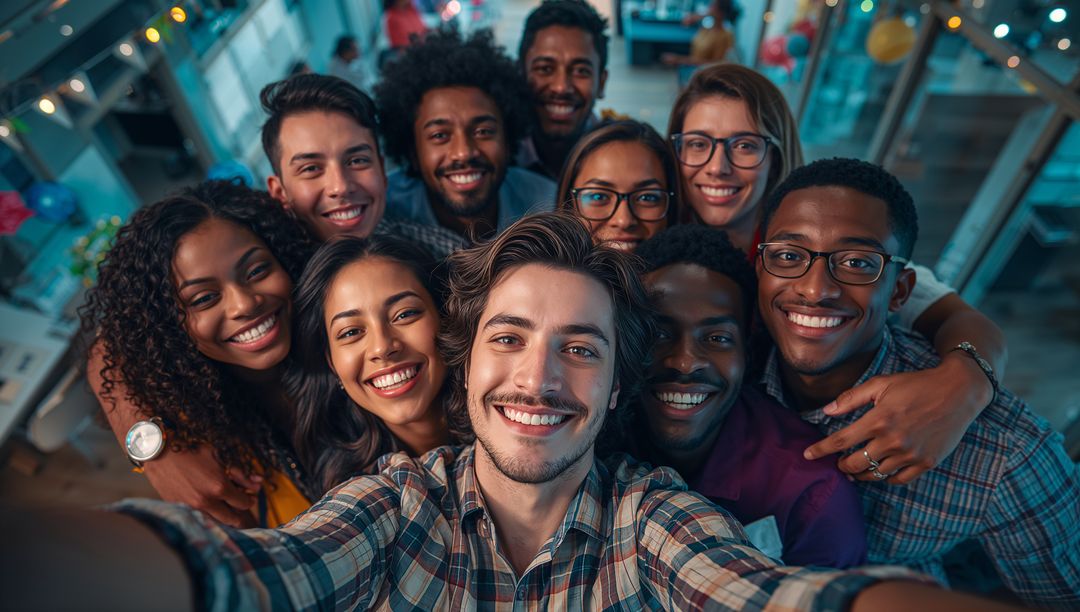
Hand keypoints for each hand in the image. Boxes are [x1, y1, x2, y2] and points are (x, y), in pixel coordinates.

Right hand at [141, 445, 260, 527]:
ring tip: (224, 505)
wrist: (160, 453)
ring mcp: (191, 508)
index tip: (248, 495)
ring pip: (216, 521)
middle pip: (232, 519)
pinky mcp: (180, 510)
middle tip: (239, 503)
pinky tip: (208, 504)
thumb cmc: (192, 451)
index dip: (249, 499)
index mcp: (219, 488)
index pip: (244, 503)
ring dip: (223, 515)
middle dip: (239, 512)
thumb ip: (241, 474)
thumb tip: (258, 484)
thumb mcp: (220, 458)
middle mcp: (206, 502)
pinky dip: (207, 514)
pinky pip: (199, 518)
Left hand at [803, 353, 991, 484]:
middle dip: (841, 465)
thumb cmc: (916, 385)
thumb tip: (826, 410)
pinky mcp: (926, 462)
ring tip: (854, 470)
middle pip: (855, 463)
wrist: (958, 392)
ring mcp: (911, 454)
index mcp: (878, 419)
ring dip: (861, 474)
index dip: (821, 450)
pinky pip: (898, 480)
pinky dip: (885, 478)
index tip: (807, 455)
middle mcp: (893, 440)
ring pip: (876, 475)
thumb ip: (852, 398)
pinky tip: (879, 472)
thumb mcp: (881, 384)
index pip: (841, 441)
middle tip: (838, 462)